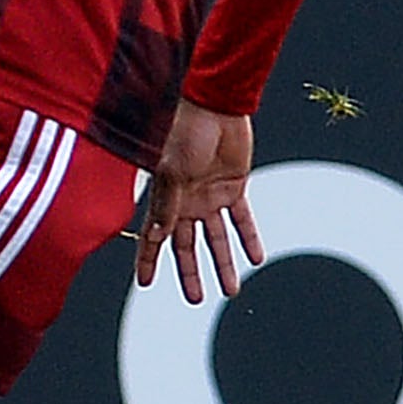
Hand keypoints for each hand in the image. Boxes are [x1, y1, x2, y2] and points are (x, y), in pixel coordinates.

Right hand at [135, 99, 263, 302]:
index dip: (148, 260)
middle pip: (187, 245)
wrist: (215, 104)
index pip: (153, 236)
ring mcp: (210, 195)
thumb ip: (166, 204)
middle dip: (190, 273)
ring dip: (224, 263)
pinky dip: (249, 237)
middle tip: (195, 299)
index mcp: (165, 198)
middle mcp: (186, 202)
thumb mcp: (171, 170)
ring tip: (231, 290)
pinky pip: (243, 218)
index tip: (146, 284)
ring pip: (217, 239)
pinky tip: (256, 258)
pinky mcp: (235, 186)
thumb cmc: (183, 130)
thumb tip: (154, 236)